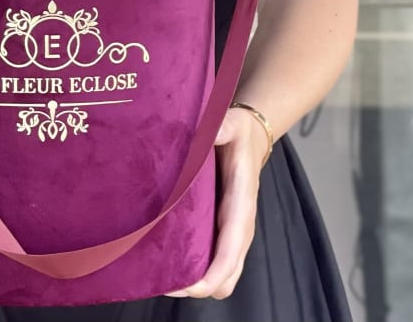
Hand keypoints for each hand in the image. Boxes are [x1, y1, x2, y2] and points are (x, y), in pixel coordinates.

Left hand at [165, 106, 267, 299]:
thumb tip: (203, 130)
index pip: (232, 248)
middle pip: (227, 276)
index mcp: (241, 203)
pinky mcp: (224, 231)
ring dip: (196, 282)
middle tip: (162, 281)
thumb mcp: (229, 125)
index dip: (214, 272)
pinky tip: (171, 262)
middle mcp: (240, 226)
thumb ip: (219, 128)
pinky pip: (216, 263)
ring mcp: (233, 233)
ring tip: (161, 276)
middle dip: (199, 286)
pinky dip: (198, 271)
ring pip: (222, 276)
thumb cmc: (238, 134)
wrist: (251, 138)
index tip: (192, 286)